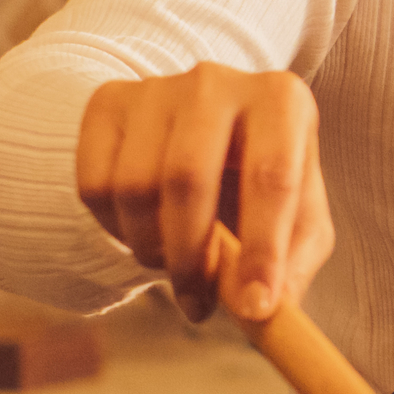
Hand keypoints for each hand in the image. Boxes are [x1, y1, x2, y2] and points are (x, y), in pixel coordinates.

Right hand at [74, 64, 333, 324]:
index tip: (254, 308)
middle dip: (191, 259)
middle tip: (199, 305)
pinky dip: (115, 229)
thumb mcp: (299, 218)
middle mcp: (216, 81)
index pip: (271, 177)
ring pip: (134, 187)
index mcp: (281, 100)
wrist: (203, 132)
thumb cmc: (260, 179)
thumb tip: (266, 311)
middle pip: (186, 179)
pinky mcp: (107, 103)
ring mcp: (156, 87)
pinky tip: (143, 233)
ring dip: (151, 249)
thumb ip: (293, 263)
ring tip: (175, 265)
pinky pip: (94, 185)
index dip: (262, 250)